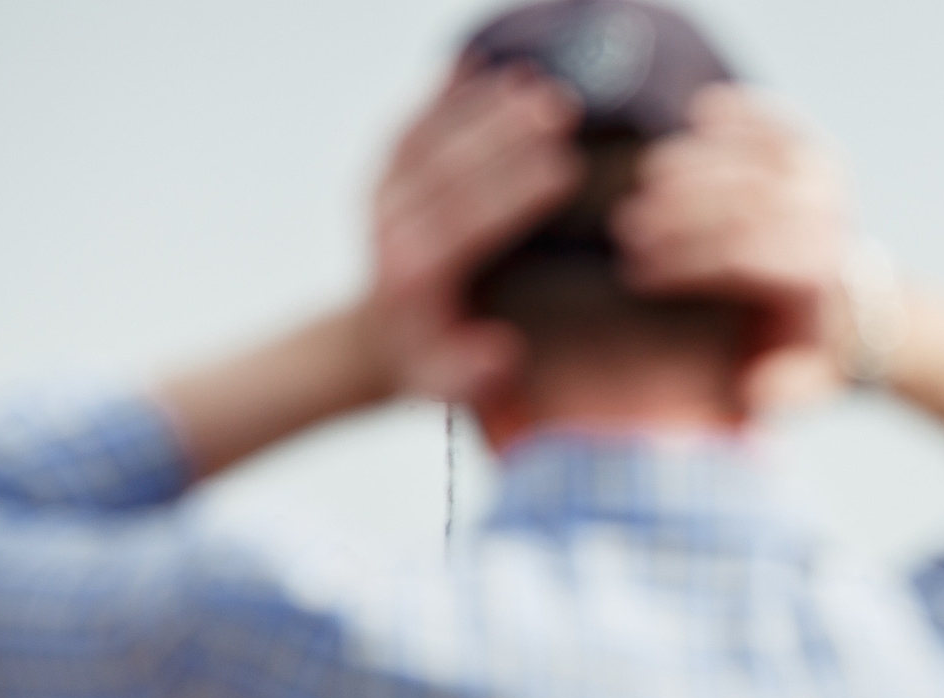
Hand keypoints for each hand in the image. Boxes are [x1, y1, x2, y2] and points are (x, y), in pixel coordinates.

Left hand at [362, 65, 583, 402]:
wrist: (379, 340)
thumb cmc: (433, 363)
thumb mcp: (452, 388)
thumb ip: (475, 375)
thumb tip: (502, 351)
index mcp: (415, 278)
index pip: (467, 224)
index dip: (515, 192)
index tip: (565, 167)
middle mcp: (391, 229)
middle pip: (451, 170)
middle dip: (507, 136)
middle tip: (561, 108)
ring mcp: (381, 194)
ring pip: (430, 138)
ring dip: (482, 105)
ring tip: (536, 81)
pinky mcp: (381, 171)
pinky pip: (412, 123)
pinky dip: (445, 93)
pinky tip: (480, 64)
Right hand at [614, 85, 858, 411]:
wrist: (857, 310)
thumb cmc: (808, 351)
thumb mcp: (801, 384)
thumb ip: (780, 389)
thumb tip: (754, 389)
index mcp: (820, 273)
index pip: (745, 254)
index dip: (685, 260)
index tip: (636, 272)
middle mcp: (828, 217)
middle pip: (743, 200)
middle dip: (676, 213)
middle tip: (624, 229)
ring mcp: (822, 177)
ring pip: (749, 155)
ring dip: (689, 164)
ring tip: (640, 183)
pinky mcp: (810, 149)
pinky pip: (767, 121)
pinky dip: (729, 114)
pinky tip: (691, 119)